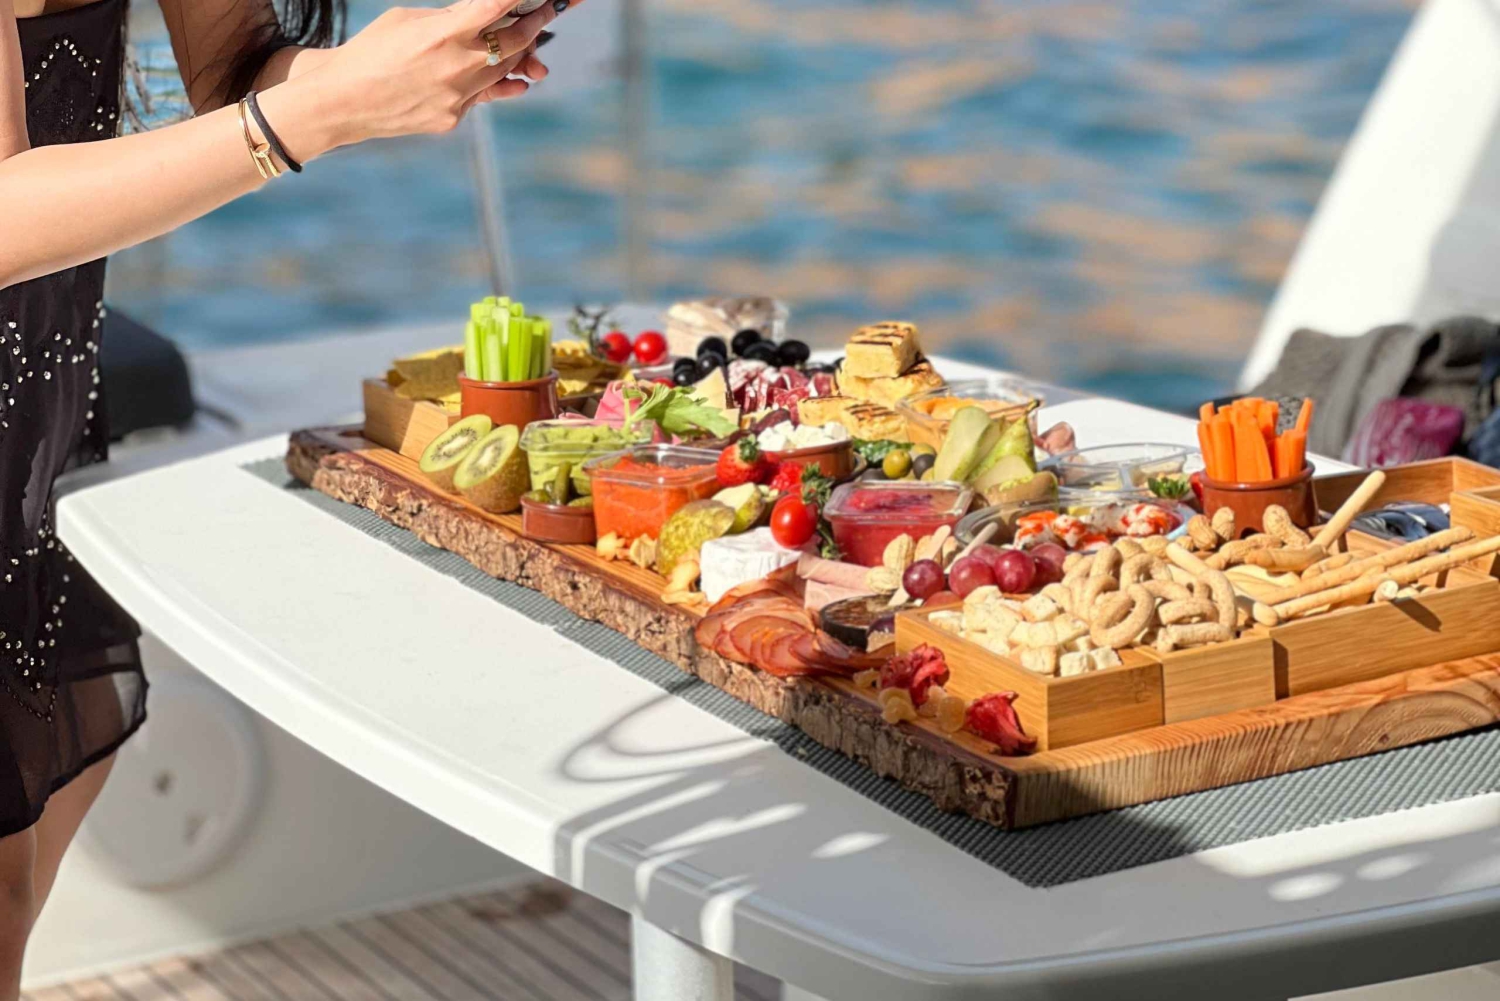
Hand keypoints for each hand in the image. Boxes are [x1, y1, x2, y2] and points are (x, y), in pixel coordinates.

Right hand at [303, 0, 564, 145]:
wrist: (345, 99)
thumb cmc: (374, 50)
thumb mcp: (408, 21)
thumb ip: (450, 19)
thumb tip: (484, 17)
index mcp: (443, 33)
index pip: (495, 9)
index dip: (521, 0)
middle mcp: (457, 66)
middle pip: (514, 43)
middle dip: (534, 25)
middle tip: (546, 12)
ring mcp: (459, 96)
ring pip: (506, 72)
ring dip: (520, 54)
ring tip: (528, 42)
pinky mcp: (454, 117)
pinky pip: (486, 96)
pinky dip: (500, 83)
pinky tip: (516, 78)